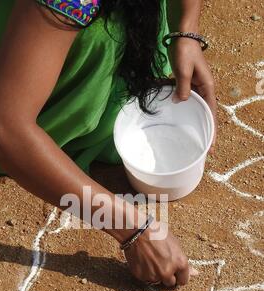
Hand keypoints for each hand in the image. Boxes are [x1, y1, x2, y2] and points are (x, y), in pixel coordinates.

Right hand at [124, 221, 197, 287]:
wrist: (137, 231)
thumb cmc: (158, 233)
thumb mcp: (175, 244)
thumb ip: (183, 262)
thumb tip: (195, 273)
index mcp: (180, 263)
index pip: (183, 281)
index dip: (179, 275)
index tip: (175, 271)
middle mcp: (167, 272)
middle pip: (170, 283)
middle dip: (167, 275)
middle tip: (161, 263)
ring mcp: (153, 275)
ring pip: (156, 280)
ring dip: (155, 273)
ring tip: (150, 259)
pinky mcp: (141, 276)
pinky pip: (145, 278)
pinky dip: (144, 272)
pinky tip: (143, 260)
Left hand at [168, 38, 216, 152]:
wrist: (182, 38)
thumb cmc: (185, 52)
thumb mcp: (183, 71)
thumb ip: (182, 87)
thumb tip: (180, 102)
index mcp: (208, 88)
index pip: (211, 113)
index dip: (212, 130)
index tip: (211, 146)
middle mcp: (204, 90)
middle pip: (206, 114)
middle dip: (206, 131)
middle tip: (203, 150)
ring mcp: (196, 88)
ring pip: (197, 109)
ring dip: (195, 123)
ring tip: (193, 139)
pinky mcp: (188, 85)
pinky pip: (188, 101)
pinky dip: (185, 111)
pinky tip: (180, 120)